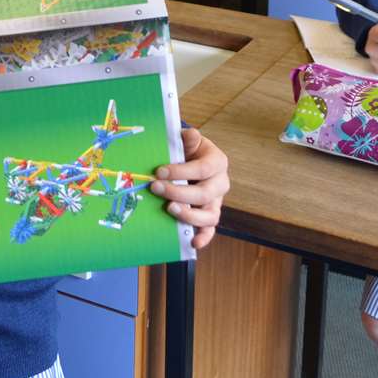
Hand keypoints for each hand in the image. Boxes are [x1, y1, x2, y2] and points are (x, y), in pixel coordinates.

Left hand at [150, 128, 227, 248]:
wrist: (191, 160)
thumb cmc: (188, 151)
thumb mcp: (189, 142)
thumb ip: (189, 139)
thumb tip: (191, 134)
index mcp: (217, 162)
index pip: (202, 169)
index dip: (181, 171)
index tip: (159, 172)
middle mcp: (220, 183)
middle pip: (204, 193)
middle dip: (178, 192)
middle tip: (156, 188)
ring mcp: (216, 202)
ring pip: (210, 215)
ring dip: (189, 215)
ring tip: (170, 209)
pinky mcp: (210, 215)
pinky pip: (210, 230)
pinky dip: (204, 238)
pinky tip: (193, 243)